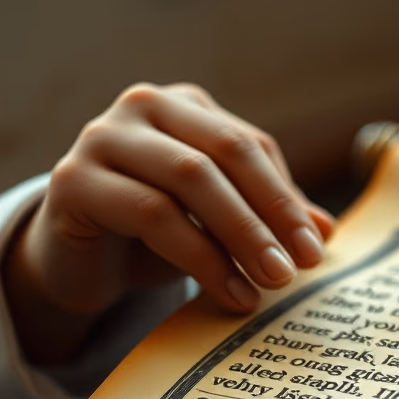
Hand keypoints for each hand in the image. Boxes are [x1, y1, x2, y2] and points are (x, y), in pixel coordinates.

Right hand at [3, 83, 334, 362]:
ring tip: (269, 284)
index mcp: (185, 106)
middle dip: (269, 213)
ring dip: (239, 236)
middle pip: (226, 154)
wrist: (75, 266)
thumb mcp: (215, 226)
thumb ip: (265, 219)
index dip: (287, 197)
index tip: (316, 248)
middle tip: (297, 267)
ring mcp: (103, 136)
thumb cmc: (150, 238)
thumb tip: (325, 231)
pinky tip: (227, 292)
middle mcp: (143, 106)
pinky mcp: (73, 178)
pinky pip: (150, 212)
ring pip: (190, 179)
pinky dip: (199, 256)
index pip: (250, 146)